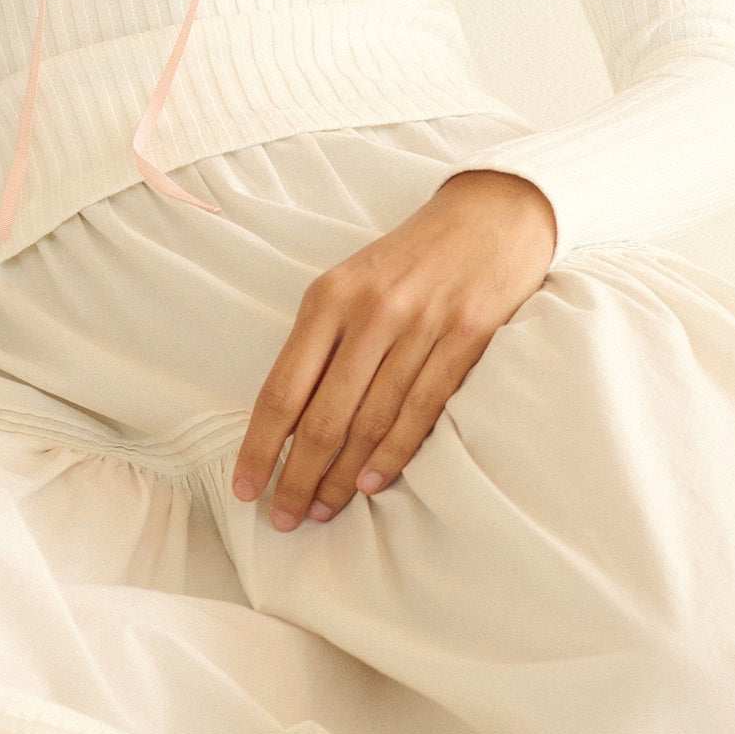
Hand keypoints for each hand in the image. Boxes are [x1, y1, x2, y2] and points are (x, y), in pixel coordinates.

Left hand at [230, 168, 554, 530]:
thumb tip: (287, 421)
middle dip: (299, 475)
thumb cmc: (410, 259)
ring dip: (344, 475)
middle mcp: (369, 312)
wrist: (489, 215)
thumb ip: (322, 343)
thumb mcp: (351, 284)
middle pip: (322, 415)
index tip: (245, 487)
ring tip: (324, 510)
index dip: (260, 446)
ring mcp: (420, 325)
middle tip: (285, 518)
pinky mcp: (468, 337)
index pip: (282, 388)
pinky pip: (423, 408)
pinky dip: (395, 452)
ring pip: (370, 420)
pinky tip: (374, 483)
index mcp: (328, 297)